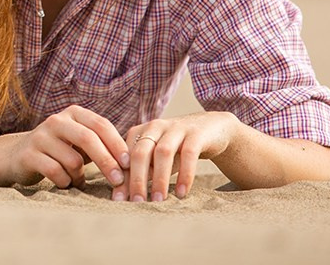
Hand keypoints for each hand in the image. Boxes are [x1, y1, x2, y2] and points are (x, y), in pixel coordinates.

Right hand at [6, 104, 129, 190]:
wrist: (18, 155)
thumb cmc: (60, 150)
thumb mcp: (80, 140)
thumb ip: (101, 143)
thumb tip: (135, 159)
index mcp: (73, 113)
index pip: (101, 125)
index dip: (117, 144)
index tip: (129, 163)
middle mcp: (56, 120)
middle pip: (88, 139)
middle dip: (107, 162)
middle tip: (118, 180)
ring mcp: (41, 136)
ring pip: (73, 160)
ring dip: (81, 176)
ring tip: (79, 180)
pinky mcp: (29, 154)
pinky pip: (56, 172)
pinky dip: (65, 182)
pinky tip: (64, 182)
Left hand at [119, 111, 240, 201]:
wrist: (212, 128)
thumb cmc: (177, 149)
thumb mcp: (157, 158)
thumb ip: (142, 172)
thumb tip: (124, 197)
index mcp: (140, 132)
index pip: (125, 156)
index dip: (121, 178)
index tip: (118, 200)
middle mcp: (155, 126)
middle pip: (140, 152)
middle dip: (136, 178)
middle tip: (136, 202)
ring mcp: (176, 128)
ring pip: (163, 152)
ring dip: (160, 178)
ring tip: (158, 200)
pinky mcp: (197, 134)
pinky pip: (189, 154)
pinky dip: (185, 174)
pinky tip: (181, 193)